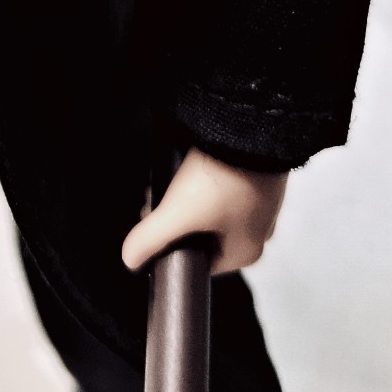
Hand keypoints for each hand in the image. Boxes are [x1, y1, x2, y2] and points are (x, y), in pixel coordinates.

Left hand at [121, 148, 287, 277]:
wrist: (250, 127)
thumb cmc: (224, 177)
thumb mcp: (178, 213)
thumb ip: (150, 239)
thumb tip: (130, 258)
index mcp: (247, 252)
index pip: (201, 264)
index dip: (172, 248)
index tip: (154, 229)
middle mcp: (259, 230)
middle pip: (204, 235)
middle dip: (177, 221)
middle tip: (156, 202)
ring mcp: (262, 201)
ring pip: (213, 209)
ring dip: (189, 199)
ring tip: (168, 181)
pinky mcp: (259, 175)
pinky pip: (226, 186)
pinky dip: (205, 180)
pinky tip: (189, 166)